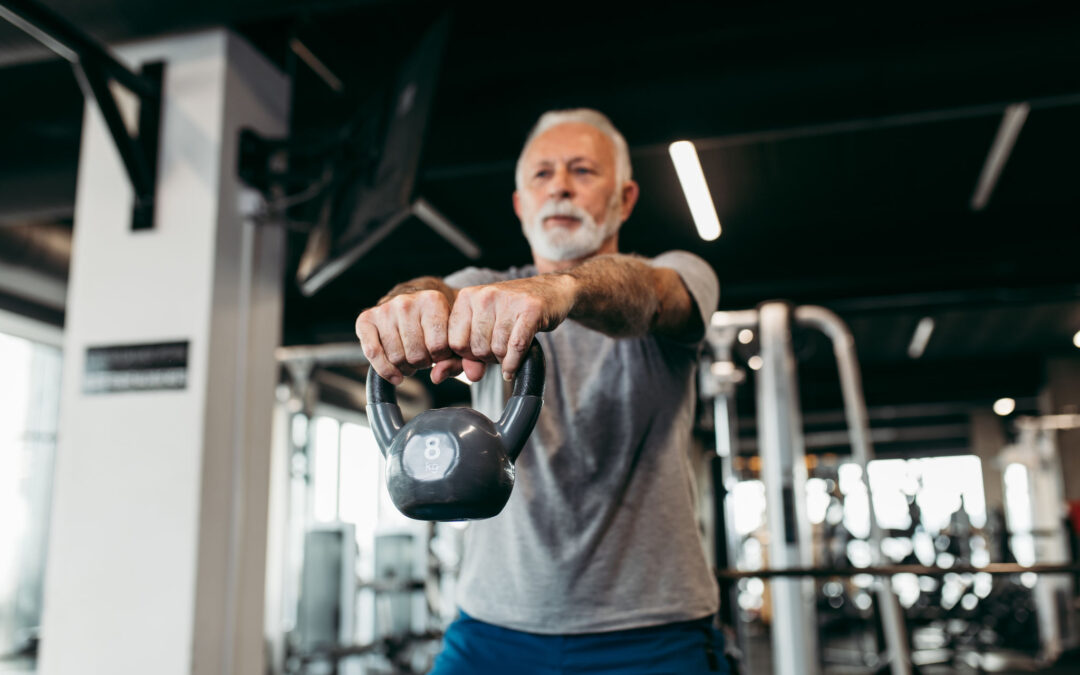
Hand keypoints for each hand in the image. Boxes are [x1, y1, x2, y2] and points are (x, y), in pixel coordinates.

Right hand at [356, 290, 475, 385]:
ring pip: (396, 357)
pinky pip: (373, 353)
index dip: (442, 357)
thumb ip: (456, 360)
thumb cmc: (436, 321)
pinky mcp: (366, 319)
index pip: (439, 346)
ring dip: (406, 367)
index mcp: (432, 300)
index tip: (440, 352)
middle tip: (424, 356)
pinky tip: (394, 374)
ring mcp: (384, 310)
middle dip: (423, 363)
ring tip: (411, 358)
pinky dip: (384, 369)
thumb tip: (437, 376)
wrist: (413, 300)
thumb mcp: (453, 335)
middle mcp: (406, 302)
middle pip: (416, 354)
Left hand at [449, 275, 575, 379]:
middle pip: (476, 348)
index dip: (467, 355)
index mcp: (467, 297)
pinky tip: (513, 367)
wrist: (550, 292)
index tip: (478, 352)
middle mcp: (485, 295)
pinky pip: (516, 347)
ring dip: (504, 359)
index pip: (454, 342)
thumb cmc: (512, 314)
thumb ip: (462, 354)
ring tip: (508, 349)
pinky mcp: (531, 310)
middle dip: (488, 357)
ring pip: (497, 349)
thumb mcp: (483, 328)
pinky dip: (514, 363)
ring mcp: (508, 301)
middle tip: (497, 349)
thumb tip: (444, 377)